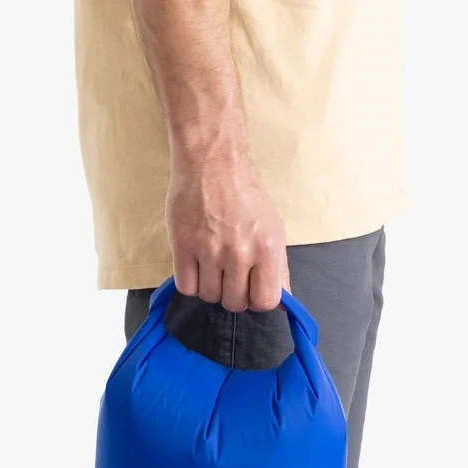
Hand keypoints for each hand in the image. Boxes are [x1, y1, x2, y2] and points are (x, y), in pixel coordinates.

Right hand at [166, 146, 288, 312]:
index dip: (256, 300)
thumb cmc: (245, 196)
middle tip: (229, 274)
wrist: (212, 163)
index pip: (265, 301)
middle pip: (234, 303)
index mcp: (266, 249)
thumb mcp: (273, 229)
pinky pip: (186, 287)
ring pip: (209, 296)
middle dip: (232, 294)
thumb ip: (278, 268)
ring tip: (211, 264)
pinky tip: (195, 264)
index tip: (251, 289)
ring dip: (210, 287)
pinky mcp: (183, 247)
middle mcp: (239, 253)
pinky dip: (191, 281)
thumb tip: (285, 302)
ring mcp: (209, 251)